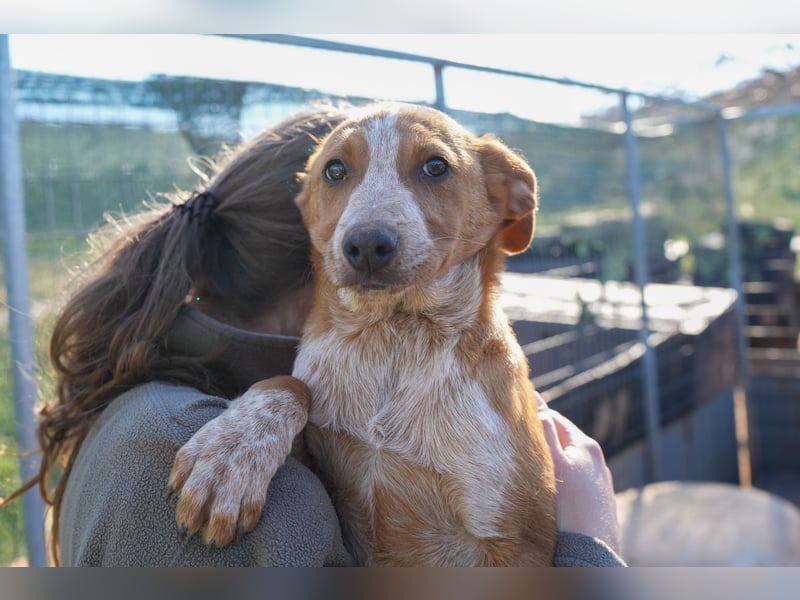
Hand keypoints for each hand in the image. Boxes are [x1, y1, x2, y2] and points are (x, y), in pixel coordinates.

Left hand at [168, 376, 309, 546]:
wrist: (273, 407)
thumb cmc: (234, 428)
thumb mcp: (209, 434)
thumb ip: (190, 459)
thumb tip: (171, 491)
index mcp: (205, 439)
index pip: (185, 461)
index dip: (177, 486)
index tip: (173, 505)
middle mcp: (222, 449)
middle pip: (202, 483)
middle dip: (194, 510)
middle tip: (188, 531)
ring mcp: (244, 458)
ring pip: (229, 495)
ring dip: (222, 521)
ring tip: (218, 541)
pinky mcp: (265, 465)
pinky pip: (255, 495)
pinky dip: (250, 514)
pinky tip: (244, 528)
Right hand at [537, 393, 620, 553]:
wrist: (593, 550)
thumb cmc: (571, 506)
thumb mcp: (556, 464)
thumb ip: (547, 434)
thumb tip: (539, 407)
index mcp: (586, 445)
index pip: (555, 418)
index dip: (535, 413)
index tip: (517, 408)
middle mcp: (596, 458)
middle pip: (563, 437)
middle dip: (544, 433)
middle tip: (521, 431)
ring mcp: (599, 478)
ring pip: (570, 456)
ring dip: (553, 453)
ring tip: (534, 457)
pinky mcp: (599, 496)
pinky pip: (577, 474)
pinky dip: (563, 471)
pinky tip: (553, 481)